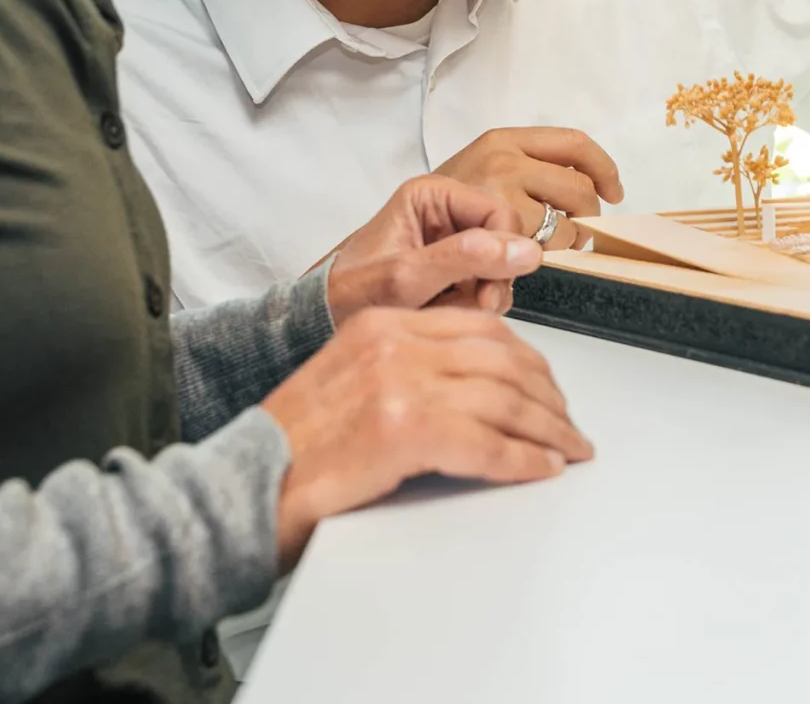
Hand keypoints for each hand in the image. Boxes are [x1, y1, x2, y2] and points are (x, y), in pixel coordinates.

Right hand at [262, 307, 592, 567]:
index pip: (482, 329)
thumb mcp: (348, 379)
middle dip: (547, 395)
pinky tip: (542, 469)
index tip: (548, 386)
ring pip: (504, 399)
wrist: (241, 486)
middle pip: (502, 360)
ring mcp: (399, 384)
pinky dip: (524, 460)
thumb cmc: (289, 447)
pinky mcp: (403, 431)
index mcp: (382, 323)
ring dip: (548, 430)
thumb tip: (471, 388)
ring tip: (568, 449)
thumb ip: (405, 368)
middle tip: (568, 423)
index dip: (528, 360)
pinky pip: (488, 444)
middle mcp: (394, 343)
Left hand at [324, 174, 545, 326]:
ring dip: (482, 296)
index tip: (489, 291)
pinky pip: (486, 283)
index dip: (505, 251)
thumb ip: (465, 259)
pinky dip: (473, 304)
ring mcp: (451, 240)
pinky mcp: (453, 266)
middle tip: (471, 306)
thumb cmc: (349, 296)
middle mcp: (445, 211)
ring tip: (446, 310)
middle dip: (492, 279)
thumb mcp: (407, 278)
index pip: (501, 212)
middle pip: (505, 240)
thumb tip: (527, 251)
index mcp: (432, 194)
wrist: (321, 324)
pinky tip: (446, 312)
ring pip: (500, 265)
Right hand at [435, 127, 622, 249]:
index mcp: (503, 139)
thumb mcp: (480, 171)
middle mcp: (504, 159)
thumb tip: (589, 185)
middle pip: (580, 187)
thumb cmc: (441, 211)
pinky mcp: (501, 227)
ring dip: (569, 242)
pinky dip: (548, 258)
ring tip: (546, 250)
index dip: (604, 168)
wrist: (399, 237)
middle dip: (589, 215)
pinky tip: (525, 260)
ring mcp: (502, 193)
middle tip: (579, 233)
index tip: (613, 191)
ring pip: (568, 223)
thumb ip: (528, 170)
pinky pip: (549, 247)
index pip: (574, 143)